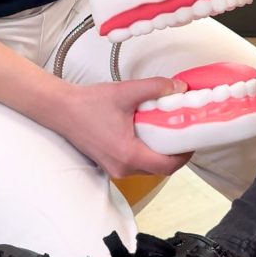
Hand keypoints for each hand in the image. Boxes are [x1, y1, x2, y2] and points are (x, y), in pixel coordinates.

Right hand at [56, 77, 192, 177]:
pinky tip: (148, 132)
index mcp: (128, 154)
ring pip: (147, 167)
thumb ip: (156, 88)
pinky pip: (135, 162)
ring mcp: (114, 168)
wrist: (62, 109)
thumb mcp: (127, 91)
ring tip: (167, 130)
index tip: (193, 139)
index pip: (167, 166)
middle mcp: (122, 167)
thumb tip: (179, 87)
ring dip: (160, 152)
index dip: (185, 154)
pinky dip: (146, 150)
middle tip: (183, 132)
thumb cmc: (88, 104)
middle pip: (159, 169)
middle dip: (175, 152)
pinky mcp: (109, 163)